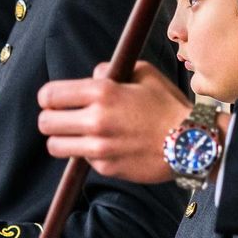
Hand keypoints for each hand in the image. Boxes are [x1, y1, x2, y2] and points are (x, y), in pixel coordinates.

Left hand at [37, 61, 192, 182]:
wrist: (192, 143)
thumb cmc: (169, 106)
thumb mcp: (145, 73)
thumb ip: (112, 70)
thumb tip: (93, 75)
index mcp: (102, 92)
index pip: (50, 95)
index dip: (47, 97)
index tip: (54, 100)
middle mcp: (96, 120)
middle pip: (46, 123)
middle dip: (50, 119)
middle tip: (62, 119)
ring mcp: (100, 148)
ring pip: (56, 146)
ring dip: (62, 140)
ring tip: (77, 136)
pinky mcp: (107, 168)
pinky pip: (83, 160)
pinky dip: (90, 154)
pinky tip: (109, 146)